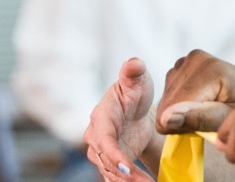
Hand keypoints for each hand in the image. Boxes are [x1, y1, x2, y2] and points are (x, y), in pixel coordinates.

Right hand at [83, 58, 157, 180]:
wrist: (136, 108)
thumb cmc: (134, 91)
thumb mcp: (137, 80)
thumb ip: (133, 71)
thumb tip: (133, 63)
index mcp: (101, 117)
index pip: (103, 138)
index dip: (112, 153)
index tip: (126, 165)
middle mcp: (97, 137)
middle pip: (105, 160)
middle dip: (123, 174)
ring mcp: (104, 152)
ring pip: (112, 172)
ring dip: (129, 181)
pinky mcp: (113, 163)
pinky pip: (119, 177)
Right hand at [157, 49, 234, 133]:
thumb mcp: (226, 120)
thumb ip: (198, 119)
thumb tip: (166, 119)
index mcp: (211, 70)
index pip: (174, 105)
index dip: (180, 126)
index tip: (199, 129)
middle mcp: (196, 59)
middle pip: (168, 101)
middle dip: (181, 117)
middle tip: (206, 118)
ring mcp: (189, 59)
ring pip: (166, 97)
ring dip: (180, 110)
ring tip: (204, 110)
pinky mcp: (184, 63)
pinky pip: (168, 90)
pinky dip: (179, 101)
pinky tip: (197, 102)